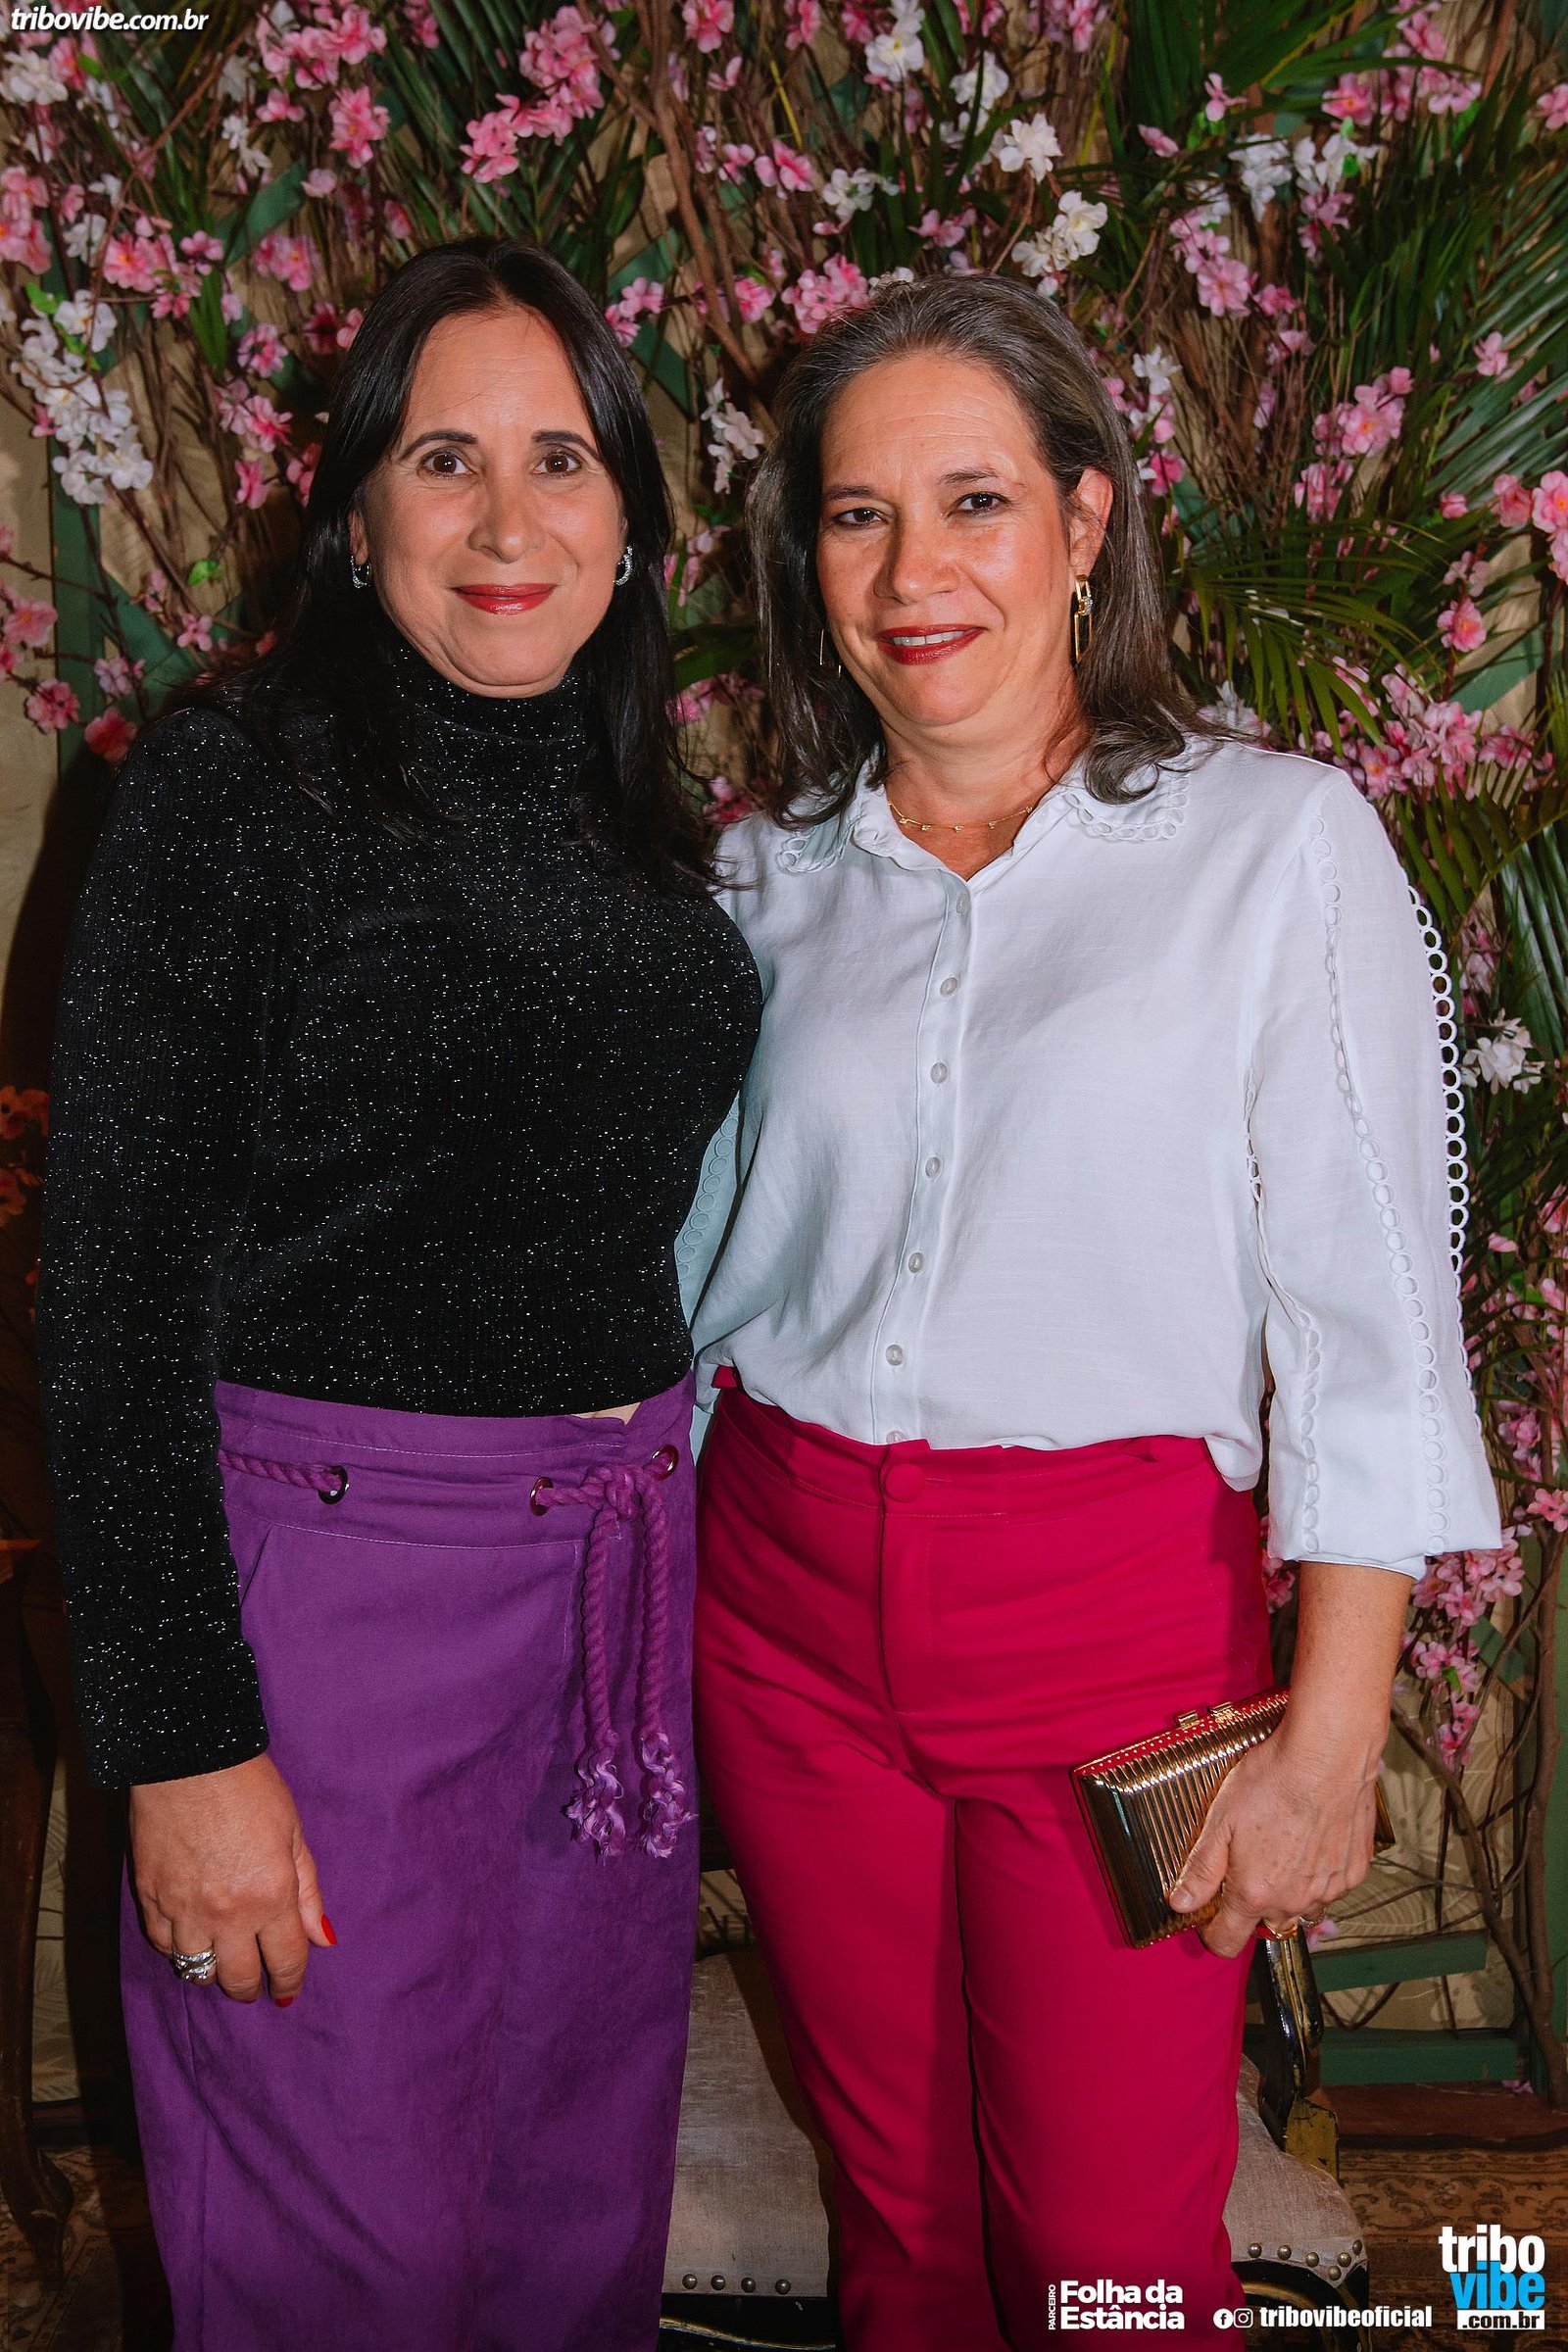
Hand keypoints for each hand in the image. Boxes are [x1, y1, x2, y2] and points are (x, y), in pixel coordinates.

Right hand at [130, 1752, 333, 2003]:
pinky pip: (163, 1944)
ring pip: (197, 1968)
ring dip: (213, 1970)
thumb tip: (323, 1938)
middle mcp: (228, 1913)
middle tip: (256, 1986)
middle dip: (251, 1988)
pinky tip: (188, 1939)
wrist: (189, 1759)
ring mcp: (184, 1909)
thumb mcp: (294, 1833)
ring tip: (221, 1962)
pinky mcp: (149, 1898)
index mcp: (271, 1896)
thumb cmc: (250, 1788)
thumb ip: (308, 1891)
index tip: (289, 1990)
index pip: (286, 1960)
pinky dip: (177, 1947)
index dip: (290, 1981)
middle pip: (239, 1977)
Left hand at [1165, 1732, 1380, 1957]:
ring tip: (1281, 1848)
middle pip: (1266, 1923)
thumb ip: (1201, 1869)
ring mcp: (1328, 1889)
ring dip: (1288, 1891)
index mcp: (1255, 1893)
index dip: (1212, 1933)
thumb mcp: (1220, 1821)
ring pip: (1301, 1907)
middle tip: (1248, 1863)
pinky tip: (1311, 1840)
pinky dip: (1318, 1874)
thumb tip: (1181, 1903)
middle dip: (1253, 1903)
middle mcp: (1294, 1901)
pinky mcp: (1354, 1872)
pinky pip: (1330, 1887)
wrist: (1328, 1756)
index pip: (1228, 1942)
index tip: (1209, 1917)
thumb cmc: (1273, 1780)